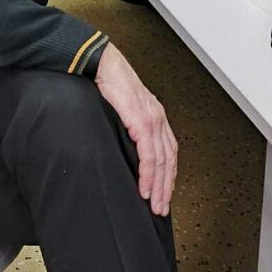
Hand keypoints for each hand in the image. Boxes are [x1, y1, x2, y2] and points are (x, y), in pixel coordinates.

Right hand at [95, 43, 176, 215]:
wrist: (102, 63)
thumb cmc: (109, 81)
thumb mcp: (124, 107)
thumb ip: (129, 125)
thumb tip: (125, 145)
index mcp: (156, 115)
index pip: (169, 152)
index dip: (168, 175)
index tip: (164, 193)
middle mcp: (158, 119)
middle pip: (169, 161)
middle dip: (166, 188)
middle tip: (161, 208)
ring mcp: (152, 120)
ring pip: (162, 162)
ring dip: (159, 187)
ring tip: (154, 205)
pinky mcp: (141, 122)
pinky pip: (149, 155)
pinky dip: (148, 175)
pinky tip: (144, 188)